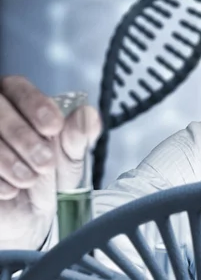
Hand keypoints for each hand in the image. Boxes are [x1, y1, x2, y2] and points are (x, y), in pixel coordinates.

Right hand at [0, 76, 101, 249]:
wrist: (30, 218)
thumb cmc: (50, 180)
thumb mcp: (70, 159)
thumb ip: (78, 137)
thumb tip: (88, 114)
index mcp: (19, 104)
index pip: (18, 87)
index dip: (35, 104)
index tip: (54, 126)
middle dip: (22, 135)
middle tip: (45, 161)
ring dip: (8, 159)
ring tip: (30, 179)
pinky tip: (10, 190)